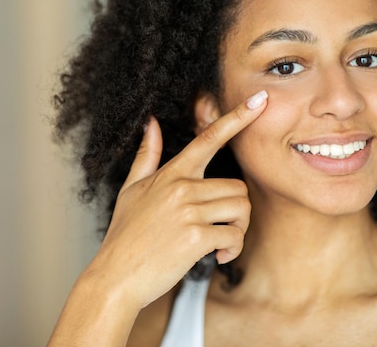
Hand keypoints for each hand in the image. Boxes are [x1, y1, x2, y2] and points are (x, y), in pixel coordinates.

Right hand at [87, 90, 268, 308]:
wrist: (115, 277)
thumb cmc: (125, 234)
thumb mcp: (131, 189)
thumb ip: (147, 156)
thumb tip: (152, 123)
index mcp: (171, 173)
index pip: (209, 138)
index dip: (237, 117)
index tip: (260, 100)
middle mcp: (181, 187)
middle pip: (238, 186)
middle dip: (237, 211)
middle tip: (222, 228)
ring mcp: (188, 211)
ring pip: (241, 209)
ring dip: (237, 230)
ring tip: (220, 242)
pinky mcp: (194, 237)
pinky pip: (234, 236)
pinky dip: (232, 249)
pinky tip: (217, 256)